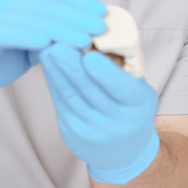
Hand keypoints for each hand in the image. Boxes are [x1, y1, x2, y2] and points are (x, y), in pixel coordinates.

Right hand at [0, 0, 105, 118]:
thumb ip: (48, 39)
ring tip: (84, 39)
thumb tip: (85, 38)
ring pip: (29, 15)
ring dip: (60, 26)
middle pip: (43, 1)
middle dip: (76, 12)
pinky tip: (49, 43)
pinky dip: (28, 35)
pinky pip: (4, 31)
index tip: (102, 12)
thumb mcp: (25, 49)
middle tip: (100, 26)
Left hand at [40, 43, 158, 184]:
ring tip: (47, 49)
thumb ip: (124, 67)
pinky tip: (48, 66)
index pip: (122, 90)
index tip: (90, 55)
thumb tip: (99, 36)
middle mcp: (118, 123)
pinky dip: (53, 83)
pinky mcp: (73, 136)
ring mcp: (94, 133)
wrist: (125, 151)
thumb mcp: (139, 88)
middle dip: (72, 67)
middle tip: (59, 43)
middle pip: (91, 92)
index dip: (106, 73)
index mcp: (140, 106)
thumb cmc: (132, 107)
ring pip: (72, 98)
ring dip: (57, 72)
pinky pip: (61, 105)